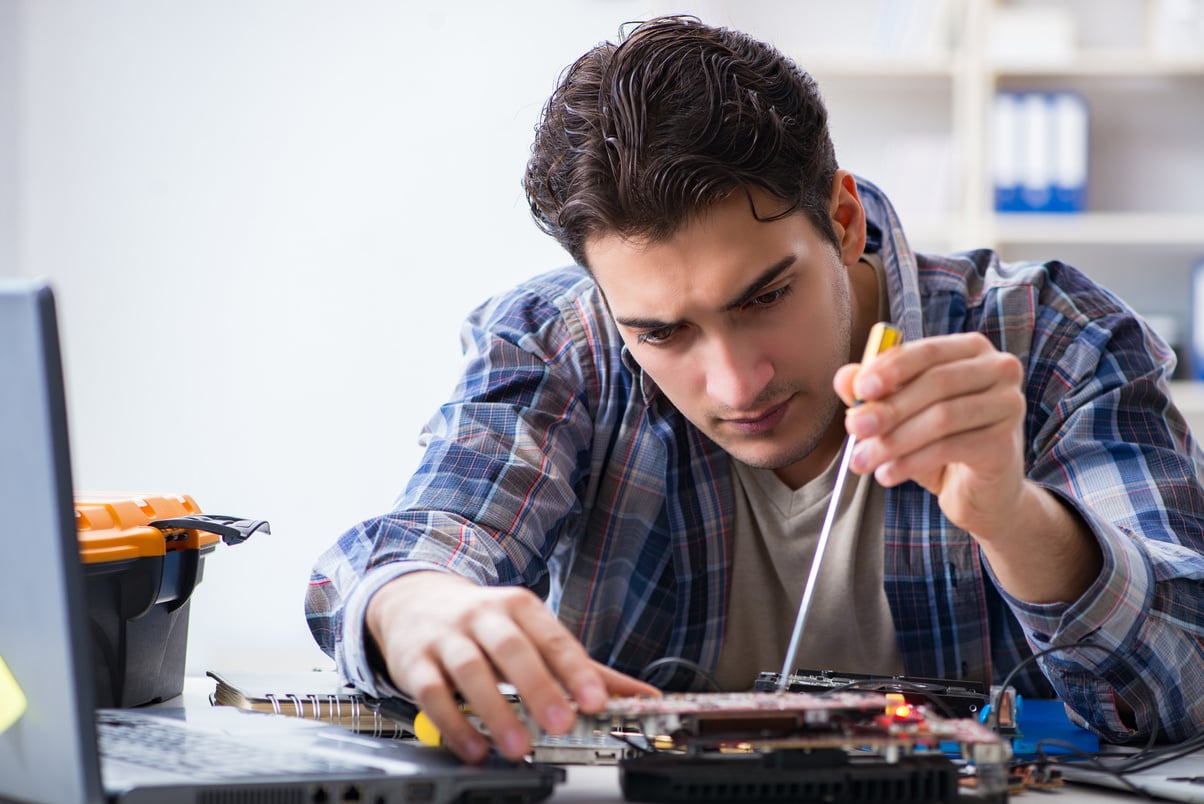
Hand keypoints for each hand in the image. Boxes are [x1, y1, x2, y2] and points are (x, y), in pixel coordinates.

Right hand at [365, 571, 657, 762]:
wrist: (413, 600)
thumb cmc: (483, 623)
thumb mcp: (532, 631)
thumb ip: (583, 666)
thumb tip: (642, 695)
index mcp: (520, 607)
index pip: (553, 637)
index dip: (576, 669)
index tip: (597, 701)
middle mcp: (482, 617)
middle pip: (512, 649)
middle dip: (538, 687)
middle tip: (561, 724)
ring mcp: (446, 637)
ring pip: (470, 671)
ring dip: (495, 711)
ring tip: (518, 747)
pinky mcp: (414, 662)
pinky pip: (433, 693)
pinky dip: (453, 723)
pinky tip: (475, 748)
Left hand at [833, 331, 1026, 534]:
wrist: (978, 491)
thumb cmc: (939, 442)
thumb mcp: (902, 414)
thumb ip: (875, 393)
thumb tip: (844, 378)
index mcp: (971, 349)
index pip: (928, 350)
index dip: (891, 368)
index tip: (859, 390)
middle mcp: (999, 369)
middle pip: (936, 383)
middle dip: (889, 407)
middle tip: (853, 428)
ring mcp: (1009, 405)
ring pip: (942, 417)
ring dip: (894, 441)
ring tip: (862, 461)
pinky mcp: (1005, 443)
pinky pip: (951, 448)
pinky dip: (911, 462)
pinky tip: (887, 475)